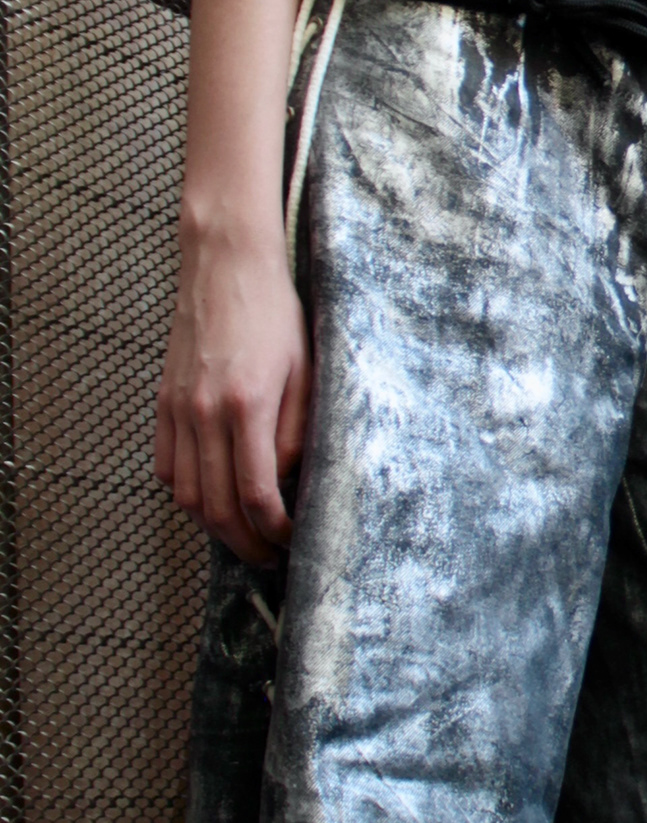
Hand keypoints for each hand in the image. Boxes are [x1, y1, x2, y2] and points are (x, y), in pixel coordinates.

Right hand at [155, 226, 310, 565]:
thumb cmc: (275, 313)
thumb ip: (297, 432)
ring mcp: (178, 408)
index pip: (255, 494)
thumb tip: (288, 482)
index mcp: (247, 405)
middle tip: (269, 557)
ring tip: (243, 535)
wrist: (226, 265)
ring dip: (214, 526)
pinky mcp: (164, 401)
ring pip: (186, 494)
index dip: (274, 530)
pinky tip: (211, 497)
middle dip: (244, 543)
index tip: (291, 541)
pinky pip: (167, 466)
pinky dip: (186, 494)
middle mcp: (205, 412)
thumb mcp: (306, 370)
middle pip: (216, 506)